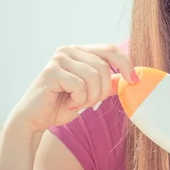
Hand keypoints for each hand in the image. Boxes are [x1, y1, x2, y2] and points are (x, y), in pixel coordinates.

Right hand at [8, 44, 139, 134]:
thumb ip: (109, 83)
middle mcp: (69, 50)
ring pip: (93, 76)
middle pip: (103, 66)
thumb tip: (134, 77)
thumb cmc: (62, 105)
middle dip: (102, 90)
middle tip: (89, 102)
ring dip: (90, 97)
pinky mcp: (51, 71)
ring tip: (77, 102)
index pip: (110, 49)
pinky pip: (80, 85)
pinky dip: (78, 99)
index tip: (135, 80)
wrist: (34, 120)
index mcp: (80, 51)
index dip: (126, 64)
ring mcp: (59, 58)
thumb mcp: (92, 93)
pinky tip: (67, 102)